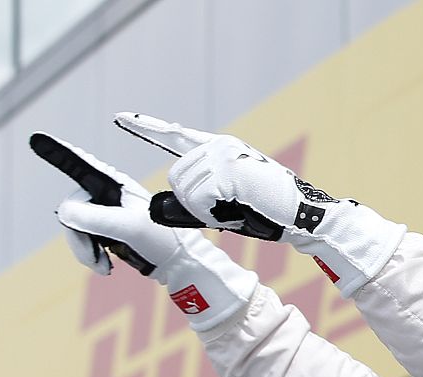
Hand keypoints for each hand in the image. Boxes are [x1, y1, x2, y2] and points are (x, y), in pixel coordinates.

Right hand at [34, 133, 255, 329]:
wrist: (176, 263)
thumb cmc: (159, 239)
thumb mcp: (128, 227)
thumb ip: (96, 218)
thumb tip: (63, 212)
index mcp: (113, 183)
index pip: (79, 164)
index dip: (57, 152)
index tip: (36, 138)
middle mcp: (106, 193)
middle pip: (71, 209)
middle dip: (78, 237)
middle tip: (96, 257)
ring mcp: (104, 212)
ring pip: (74, 228)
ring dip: (84, 251)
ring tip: (104, 267)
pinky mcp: (105, 230)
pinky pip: (82, 240)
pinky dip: (90, 256)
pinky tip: (106, 267)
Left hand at [114, 112, 403, 294]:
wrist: (302, 214)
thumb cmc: (266, 213)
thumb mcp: (225, 204)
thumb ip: (195, 200)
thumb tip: (160, 204)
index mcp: (218, 149)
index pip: (176, 135)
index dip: (146, 127)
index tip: (120, 116)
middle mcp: (218, 144)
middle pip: (176, 178)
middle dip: (194, 205)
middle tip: (228, 211)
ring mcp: (223, 153)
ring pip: (185, 190)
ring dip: (205, 211)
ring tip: (236, 208)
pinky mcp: (227, 167)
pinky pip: (198, 197)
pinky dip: (211, 212)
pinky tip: (235, 208)